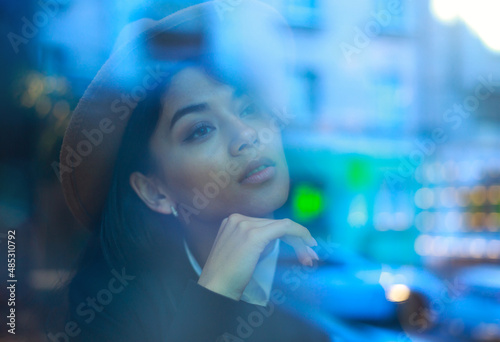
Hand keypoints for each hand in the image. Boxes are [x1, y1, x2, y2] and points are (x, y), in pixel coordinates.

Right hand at [197, 213, 317, 300]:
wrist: (215, 288)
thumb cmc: (227, 278)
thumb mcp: (240, 254)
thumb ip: (253, 244)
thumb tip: (275, 244)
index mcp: (233, 221)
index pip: (267, 225)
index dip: (287, 235)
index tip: (301, 248)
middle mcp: (238, 219)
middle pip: (276, 225)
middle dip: (296, 240)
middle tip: (310, 255)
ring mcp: (245, 225)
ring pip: (282, 226)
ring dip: (299, 242)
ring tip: (309, 258)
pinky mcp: (254, 235)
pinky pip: (284, 227)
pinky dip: (300, 233)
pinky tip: (309, 243)